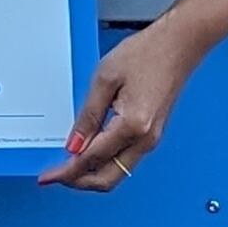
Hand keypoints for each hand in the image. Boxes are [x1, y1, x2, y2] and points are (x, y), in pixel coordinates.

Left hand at [40, 20, 210, 190]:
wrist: (178, 45)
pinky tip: (90, 151)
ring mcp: (151, 139)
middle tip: (57, 175)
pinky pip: (125, 159)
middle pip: (107, 178)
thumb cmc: (147, 53)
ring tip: (68, 164)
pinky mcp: (152, 135)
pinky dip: (105, 161)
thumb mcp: (105, 79)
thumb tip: (74, 144)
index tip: (49, 176)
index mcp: (132, 126)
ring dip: (92, 173)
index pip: (91, 159)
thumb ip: (87, 115)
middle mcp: (145, 139)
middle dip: (79, 181)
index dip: (66, 171)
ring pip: (117, 172)